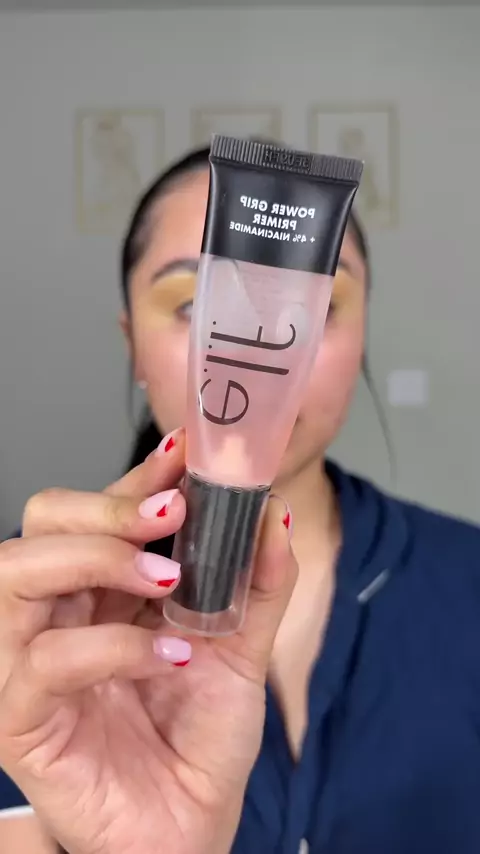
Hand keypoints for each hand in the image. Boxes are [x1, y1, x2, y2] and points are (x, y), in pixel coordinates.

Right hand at [0, 430, 296, 853]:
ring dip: (96, 559)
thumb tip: (273, 514)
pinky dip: (112, 647)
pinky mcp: (21, 719)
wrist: (190, 826)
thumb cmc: (199, 739)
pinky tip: (168, 656)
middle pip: (41, 524)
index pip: (95, 510)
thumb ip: (257, 584)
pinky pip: (44, 661)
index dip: (135, 479)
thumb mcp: (242, 649)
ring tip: (166, 578)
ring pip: (15, 574)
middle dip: (107, 508)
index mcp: (100, 590)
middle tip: (172, 517)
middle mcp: (57, 615)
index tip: (184, 459)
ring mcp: (27, 664)